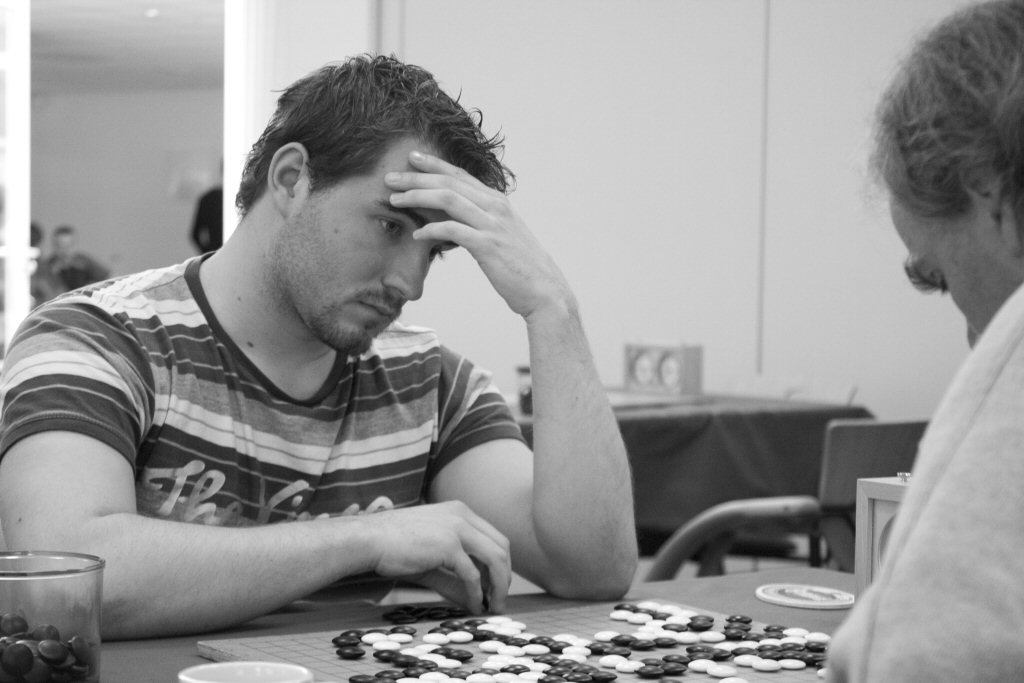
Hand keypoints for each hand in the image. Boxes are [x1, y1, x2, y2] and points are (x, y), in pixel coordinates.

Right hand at [363, 501, 510, 613]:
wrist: (368, 539)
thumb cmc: (393, 546)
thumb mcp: (431, 560)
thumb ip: (454, 578)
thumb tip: (474, 602)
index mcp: (459, 511)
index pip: (494, 537)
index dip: (501, 564)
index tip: (497, 586)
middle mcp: (462, 515)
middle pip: (501, 546)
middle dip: (504, 576)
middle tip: (499, 600)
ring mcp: (457, 528)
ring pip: (495, 559)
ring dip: (498, 586)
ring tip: (493, 606)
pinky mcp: (448, 545)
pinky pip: (472, 574)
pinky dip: (476, 593)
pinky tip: (473, 606)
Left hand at [385, 151, 573, 320]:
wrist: (545, 292)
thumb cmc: (521, 268)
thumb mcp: (502, 237)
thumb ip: (481, 224)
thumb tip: (455, 223)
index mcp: (497, 202)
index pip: (460, 175)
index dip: (434, 164)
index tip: (412, 158)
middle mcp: (495, 207)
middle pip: (448, 182)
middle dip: (416, 177)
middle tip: (390, 177)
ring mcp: (492, 224)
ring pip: (448, 199)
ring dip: (417, 196)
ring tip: (394, 199)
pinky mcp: (488, 245)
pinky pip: (453, 231)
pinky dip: (431, 230)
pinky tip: (417, 235)